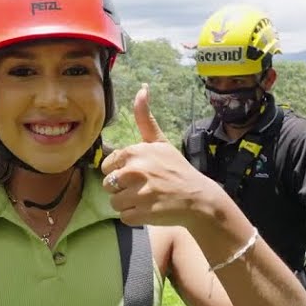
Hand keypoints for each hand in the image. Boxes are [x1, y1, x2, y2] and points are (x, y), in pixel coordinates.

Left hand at [100, 84, 218, 226]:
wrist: (198, 198)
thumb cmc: (176, 169)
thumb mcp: (160, 142)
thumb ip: (145, 118)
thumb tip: (142, 88)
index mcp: (135, 152)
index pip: (107, 166)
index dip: (119, 172)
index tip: (136, 174)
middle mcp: (135, 170)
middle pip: (108, 185)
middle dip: (122, 189)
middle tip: (143, 188)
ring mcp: (139, 193)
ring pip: (114, 202)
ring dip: (128, 204)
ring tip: (146, 199)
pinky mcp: (143, 212)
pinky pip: (124, 217)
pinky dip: (134, 217)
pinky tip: (149, 210)